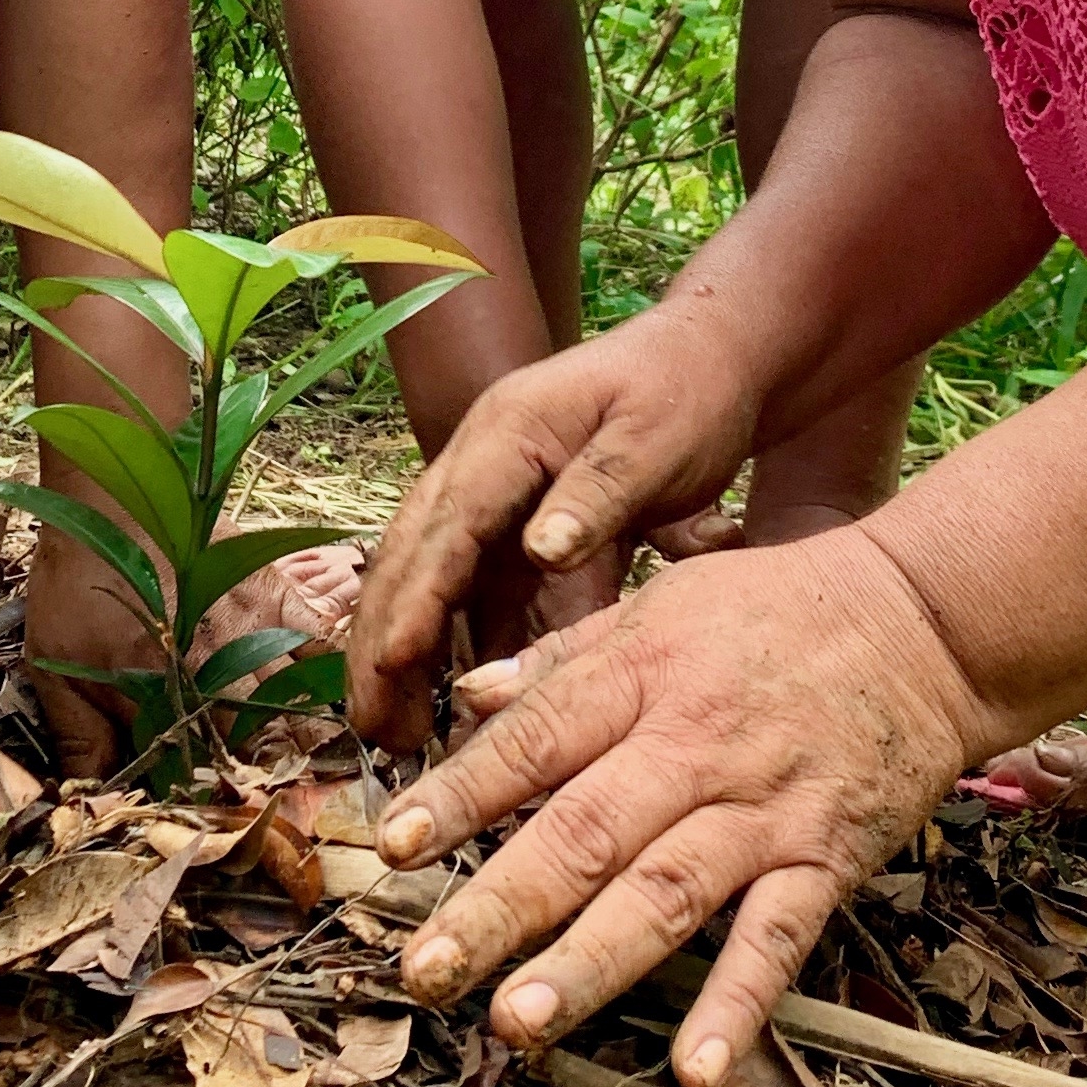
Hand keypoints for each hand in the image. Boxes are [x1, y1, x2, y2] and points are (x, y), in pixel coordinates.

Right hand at [345, 299, 765, 747]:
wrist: (712, 353)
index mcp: (506, 434)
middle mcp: (481, 462)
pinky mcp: (519, 523)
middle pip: (412, 557)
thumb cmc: (687, 391)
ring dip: (407, 652)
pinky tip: (457, 705)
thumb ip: (598, 493)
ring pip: (431, 581)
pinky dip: (459, 645)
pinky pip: (476, 592)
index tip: (393, 662)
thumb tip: (541, 551)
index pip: (447, 525)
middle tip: (373, 724)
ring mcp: (493, 493)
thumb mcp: (653, 439)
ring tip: (397, 733)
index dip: (416, 597)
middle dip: (382, 641)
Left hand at [374, 530, 990, 1086]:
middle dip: (497, 907)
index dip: (461, 795)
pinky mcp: (825, 860)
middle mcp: (691, 748)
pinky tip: (696, 1073)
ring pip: (663, 895)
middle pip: (582, 834)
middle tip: (423, 972)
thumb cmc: (780, 608)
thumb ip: (561, 658)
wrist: (926, 622)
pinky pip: (777, 941)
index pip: (533, 742)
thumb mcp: (662, 602)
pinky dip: (738, 1007)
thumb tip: (463, 697)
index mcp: (640, 677)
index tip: (394, 849)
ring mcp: (760, 812)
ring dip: (588, 965)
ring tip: (515, 1025)